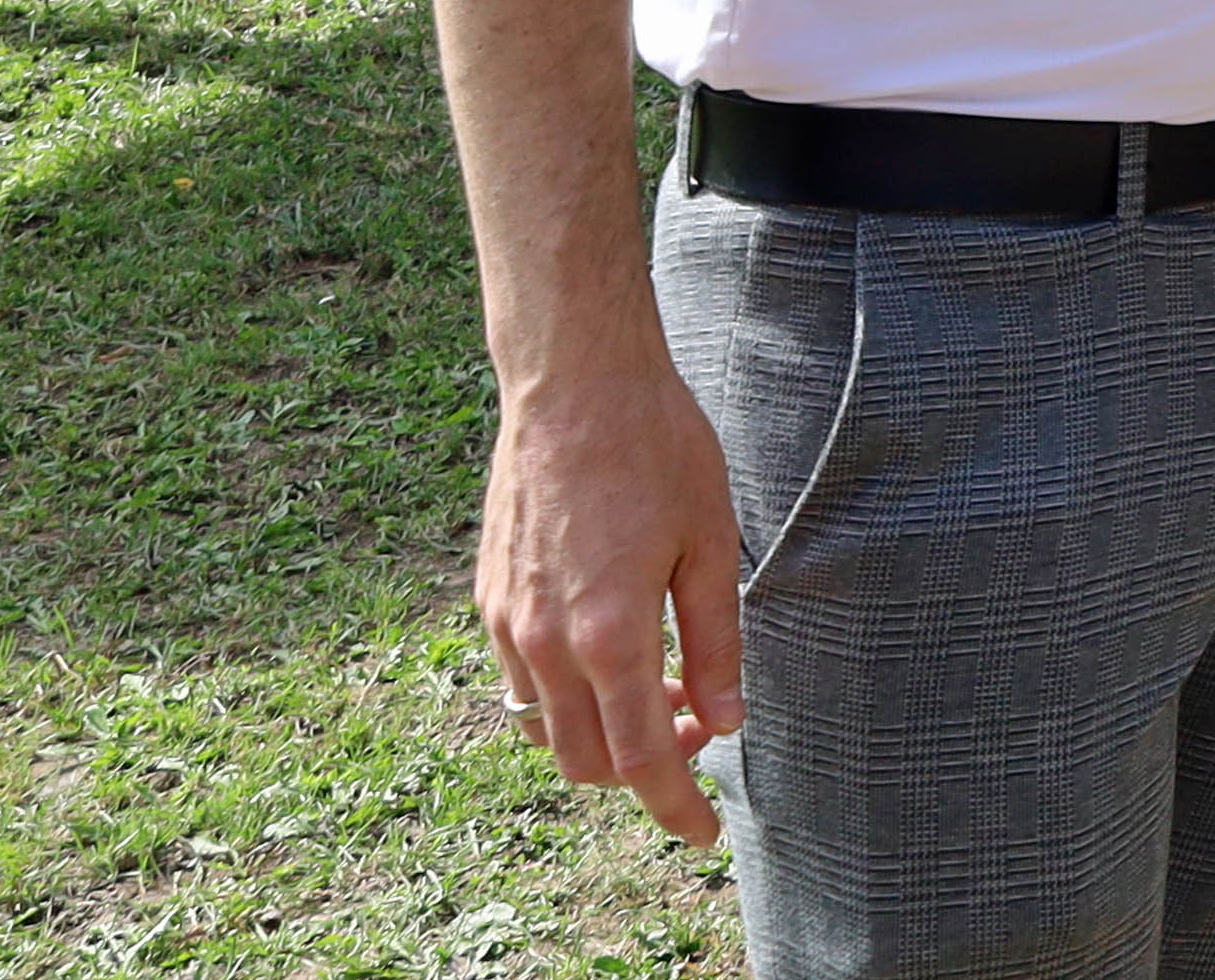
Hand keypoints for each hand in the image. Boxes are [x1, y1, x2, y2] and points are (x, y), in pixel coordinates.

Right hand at [477, 349, 744, 843]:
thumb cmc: (656, 449)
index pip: (641, 761)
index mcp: (608, 636)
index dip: (676, 807)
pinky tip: (613, 650)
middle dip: (645, 771)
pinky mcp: (489, 598)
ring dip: (603, 734)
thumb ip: (717, 643)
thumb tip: (725, 722)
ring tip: (665, 685)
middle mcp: (544, 643)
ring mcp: (507, 622)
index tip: (706, 831)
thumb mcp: (713, 543)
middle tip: (702, 729)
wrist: (573, 382)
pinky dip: (567, 696)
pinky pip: (521, 683)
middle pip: (587, 761)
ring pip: (546, 730)